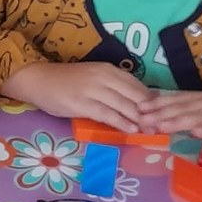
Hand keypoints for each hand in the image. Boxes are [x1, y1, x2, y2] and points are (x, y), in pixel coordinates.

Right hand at [1, 62, 150, 133]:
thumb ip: (112, 87)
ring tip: (151, 132)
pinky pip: (107, 114)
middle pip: (135, 96)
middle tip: (162, 127)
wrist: (38, 79)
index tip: (163, 114)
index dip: (152, 101)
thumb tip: (135, 103)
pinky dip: (122, 123)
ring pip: (124, 106)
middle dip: (150, 113)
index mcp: (109, 70)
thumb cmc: (66, 81)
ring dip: (140, 120)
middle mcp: (103, 77)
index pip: (138, 85)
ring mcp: (93, 90)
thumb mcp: (93, 78)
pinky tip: (131, 130)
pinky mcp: (82, 104)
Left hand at [139, 92, 201, 148]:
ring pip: (199, 116)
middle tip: (141, 119)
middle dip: (161, 113)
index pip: (180, 100)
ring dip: (178, 120)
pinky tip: (195, 132)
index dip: (159, 103)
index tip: (139, 108)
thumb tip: (175, 121)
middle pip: (184, 107)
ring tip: (160, 125)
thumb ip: (199, 117)